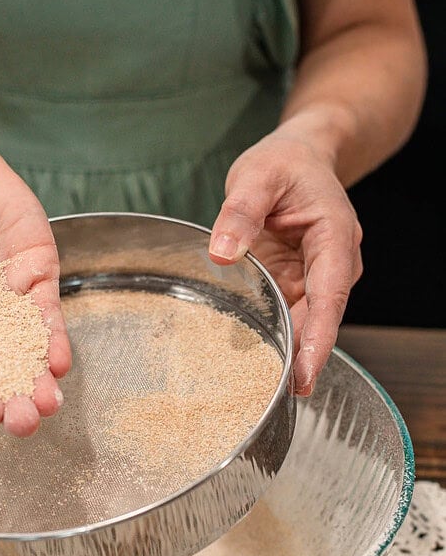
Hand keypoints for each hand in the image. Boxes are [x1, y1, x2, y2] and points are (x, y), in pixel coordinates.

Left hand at [208, 130, 362, 396]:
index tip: (305, 374)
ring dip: (284, 354)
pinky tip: (249, 364)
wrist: (300, 156)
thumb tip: (222, 253)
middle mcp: (332, 265)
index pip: (330, 296)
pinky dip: (270, 338)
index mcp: (334, 239)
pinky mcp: (295, 284)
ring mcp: (314, 278)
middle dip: (300, 361)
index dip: (318, 340)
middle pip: (318, 321)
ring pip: (301, 324)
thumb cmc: (285, 163)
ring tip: (257, 391)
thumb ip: (239, 212)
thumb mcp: (257, 175)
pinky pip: (285, 316)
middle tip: (272, 398)